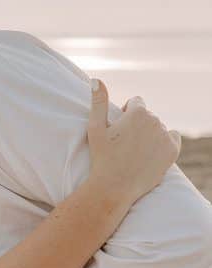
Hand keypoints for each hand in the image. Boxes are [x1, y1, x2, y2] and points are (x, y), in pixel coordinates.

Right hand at [87, 79, 179, 201]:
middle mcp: (155, 121)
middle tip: (126, 144)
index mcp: (138, 112)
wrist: (114, 187)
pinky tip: (151, 152)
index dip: (126, 114)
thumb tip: (97, 80)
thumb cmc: (102, 157)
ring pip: (158, 128)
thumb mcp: (96, 128)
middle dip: (138, 125)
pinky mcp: (173, 150)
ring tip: (136, 152)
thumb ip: (98, 101)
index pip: (137, 102)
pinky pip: (172, 137)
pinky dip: (165, 142)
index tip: (119, 130)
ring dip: (150, 134)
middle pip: (148, 116)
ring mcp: (165, 136)